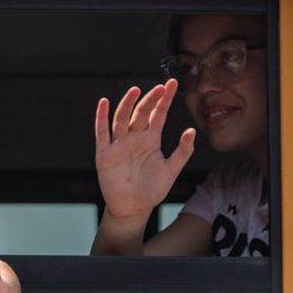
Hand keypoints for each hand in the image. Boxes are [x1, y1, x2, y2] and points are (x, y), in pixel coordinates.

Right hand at [95, 79, 194, 220]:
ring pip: (122, 119)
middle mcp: (134, 138)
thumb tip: (191, 130)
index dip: (165, 100)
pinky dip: (101, 117)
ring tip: (135, 90)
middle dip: (150, 99)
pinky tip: (104, 102)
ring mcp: (119, 144)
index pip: (158, 115)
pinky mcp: (104, 154)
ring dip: (127, 104)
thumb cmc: (152, 190)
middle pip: (141, 113)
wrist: (133, 208)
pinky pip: (101, 132)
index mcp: (150, 140)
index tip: (173, 84)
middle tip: (161, 87)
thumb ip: (182, 151)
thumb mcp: (171, 170)